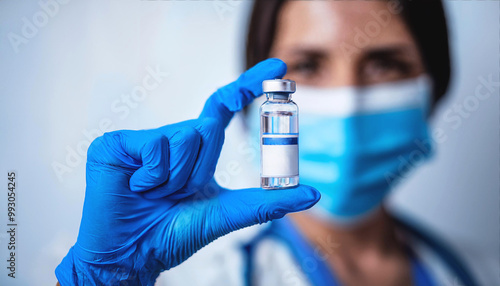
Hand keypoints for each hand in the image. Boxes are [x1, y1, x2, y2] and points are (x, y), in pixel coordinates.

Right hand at [55, 59, 319, 284]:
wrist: (131, 255)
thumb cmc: (173, 234)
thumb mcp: (225, 214)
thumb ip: (266, 203)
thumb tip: (313, 194)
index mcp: (197, 150)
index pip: (224, 106)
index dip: (250, 84)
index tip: (280, 68)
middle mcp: (173, 138)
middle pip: (206, 128)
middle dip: (198, 171)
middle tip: (177, 195)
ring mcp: (145, 140)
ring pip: (184, 137)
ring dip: (177, 178)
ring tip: (155, 195)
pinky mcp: (118, 144)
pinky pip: (155, 147)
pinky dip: (154, 177)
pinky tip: (137, 190)